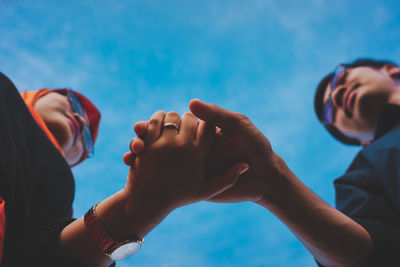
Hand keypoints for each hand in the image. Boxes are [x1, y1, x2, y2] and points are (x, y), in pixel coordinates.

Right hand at [126, 100, 282, 203]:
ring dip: (144, 154)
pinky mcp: (196, 182)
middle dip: (144, 139)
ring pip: (162, 158)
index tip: (143, 125)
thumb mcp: (239, 127)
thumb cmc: (255, 147)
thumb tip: (190, 102)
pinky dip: (154, 175)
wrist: (264, 177)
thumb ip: (217, 116)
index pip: (174, 124)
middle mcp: (193, 146)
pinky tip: (140, 173)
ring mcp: (192, 164)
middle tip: (136, 141)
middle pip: (162, 139)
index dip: (157, 123)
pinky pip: (173, 178)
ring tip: (133, 156)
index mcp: (201, 132)